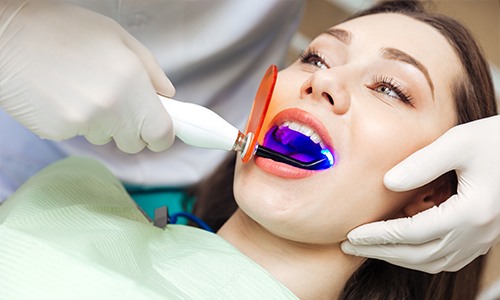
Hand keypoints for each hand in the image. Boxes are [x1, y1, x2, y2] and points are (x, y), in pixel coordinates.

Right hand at [0, 1, 174, 152]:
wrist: (8, 33)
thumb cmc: (63, 29)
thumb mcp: (118, 38)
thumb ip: (151, 71)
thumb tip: (168, 96)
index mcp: (132, 85)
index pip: (161, 135)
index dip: (163, 135)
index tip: (159, 128)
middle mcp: (109, 110)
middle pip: (134, 143)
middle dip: (133, 128)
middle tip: (121, 103)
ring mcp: (81, 124)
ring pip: (104, 138)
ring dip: (103, 123)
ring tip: (84, 89)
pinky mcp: (56, 131)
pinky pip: (78, 135)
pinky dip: (76, 121)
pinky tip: (63, 95)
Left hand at [341, 115, 499, 272]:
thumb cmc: (495, 140)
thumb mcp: (458, 142)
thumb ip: (422, 163)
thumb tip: (387, 183)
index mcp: (472, 212)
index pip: (413, 233)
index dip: (378, 236)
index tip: (351, 234)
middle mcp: (478, 233)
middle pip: (420, 255)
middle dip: (381, 252)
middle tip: (349, 246)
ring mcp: (483, 239)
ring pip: (433, 262)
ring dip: (399, 258)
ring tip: (369, 248)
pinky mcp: (483, 237)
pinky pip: (447, 259)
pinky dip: (419, 257)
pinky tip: (402, 248)